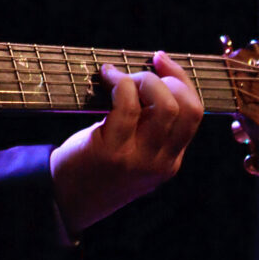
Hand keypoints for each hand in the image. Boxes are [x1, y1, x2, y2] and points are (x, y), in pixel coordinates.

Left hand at [50, 51, 202, 233]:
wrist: (65, 200)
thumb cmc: (95, 165)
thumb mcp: (134, 152)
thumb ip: (148, 126)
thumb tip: (149, 75)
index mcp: (170, 160)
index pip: (194, 112)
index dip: (181, 79)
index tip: (162, 60)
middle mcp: (161, 162)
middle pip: (187, 108)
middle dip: (166, 78)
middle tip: (138, 71)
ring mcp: (139, 159)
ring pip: (164, 106)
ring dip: (143, 79)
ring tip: (119, 76)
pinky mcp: (112, 152)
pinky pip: (127, 106)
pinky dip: (119, 82)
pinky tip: (106, 77)